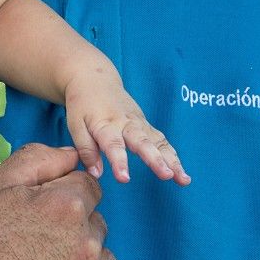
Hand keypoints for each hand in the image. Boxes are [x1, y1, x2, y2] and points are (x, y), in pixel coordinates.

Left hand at [65, 71, 188, 185]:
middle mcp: (125, 122)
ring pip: (158, 141)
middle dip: (155, 159)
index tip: (124, 179)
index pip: (113, 144)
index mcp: (105, 123)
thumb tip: (96, 174)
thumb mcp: (76, 125)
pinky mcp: (146, 125)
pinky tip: (182, 174)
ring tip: (183, 180)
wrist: (95, 79)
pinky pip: (162, 141)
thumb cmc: (82, 105)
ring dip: (171, 160)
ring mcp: (139, 122)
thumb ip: (86, 149)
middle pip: (142, 141)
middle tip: (166, 175)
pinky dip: (173, 156)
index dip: (119, 162)